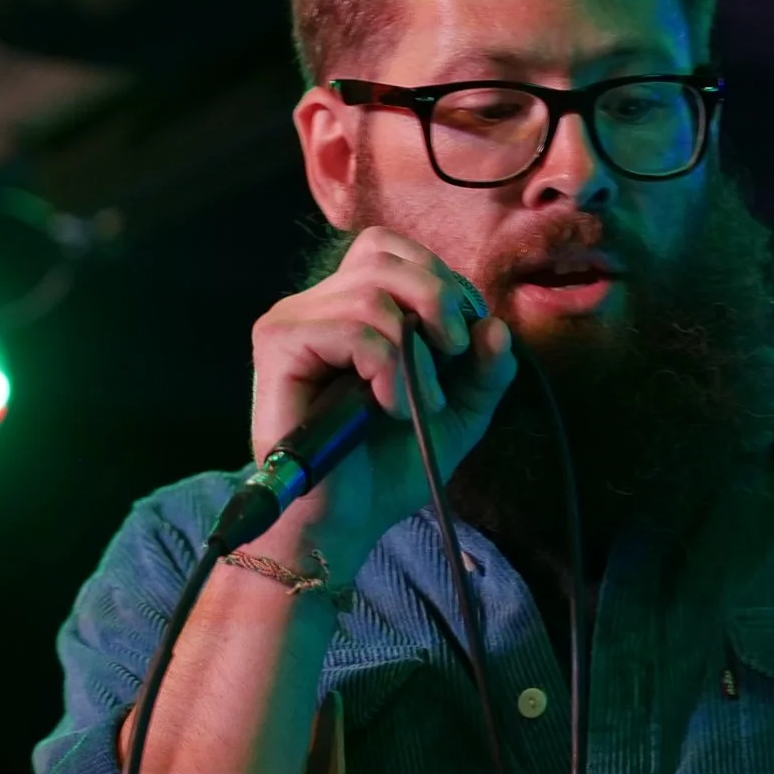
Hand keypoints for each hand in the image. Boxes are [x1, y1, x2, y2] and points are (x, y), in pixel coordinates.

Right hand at [246, 225, 515, 571]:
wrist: (341, 524)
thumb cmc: (384, 468)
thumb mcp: (456, 415)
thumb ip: (483, 371)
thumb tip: (496, 326)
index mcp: (350, 308)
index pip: (392, 249)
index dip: (439, 280)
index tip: (462, 341)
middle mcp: (316, 306)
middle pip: (382, 252)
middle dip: (437, 297)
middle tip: (453, 355)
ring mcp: (292, 322)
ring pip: (370, 291)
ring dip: (413, 351)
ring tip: (418, 402)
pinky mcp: (278, 347)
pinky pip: (348, 327)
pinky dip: (386, 366)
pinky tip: (391, 408)